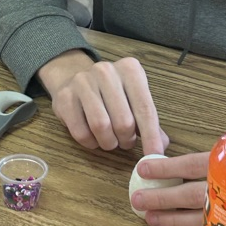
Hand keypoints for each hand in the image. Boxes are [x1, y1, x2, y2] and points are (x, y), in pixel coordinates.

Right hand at [38, 51, 168, 153]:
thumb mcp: (134, 98)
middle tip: (126, 142)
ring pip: (101, 127)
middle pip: (124, 121)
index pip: (145, 108)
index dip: (151, 136)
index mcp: (129, 69)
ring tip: (110, 141)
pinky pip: (81, 132)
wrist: (73, 77)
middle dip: (127, 140)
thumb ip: (149, 120)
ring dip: (109, 143)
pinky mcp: (64, 97)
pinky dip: (91, 143)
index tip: (155, 156)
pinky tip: (94, 137)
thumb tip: (161, 146)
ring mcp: (82, 81)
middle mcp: (106, 71)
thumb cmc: (111, 93)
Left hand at [130, 153, 208, 225]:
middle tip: (137, 199)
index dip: (165, 168)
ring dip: (172, 220)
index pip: (191, 165)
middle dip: (161, 198)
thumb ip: (211, 149)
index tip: (142, 169)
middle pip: (191, 195)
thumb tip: (179, 142)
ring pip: (199, 219)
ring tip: (150, 218)